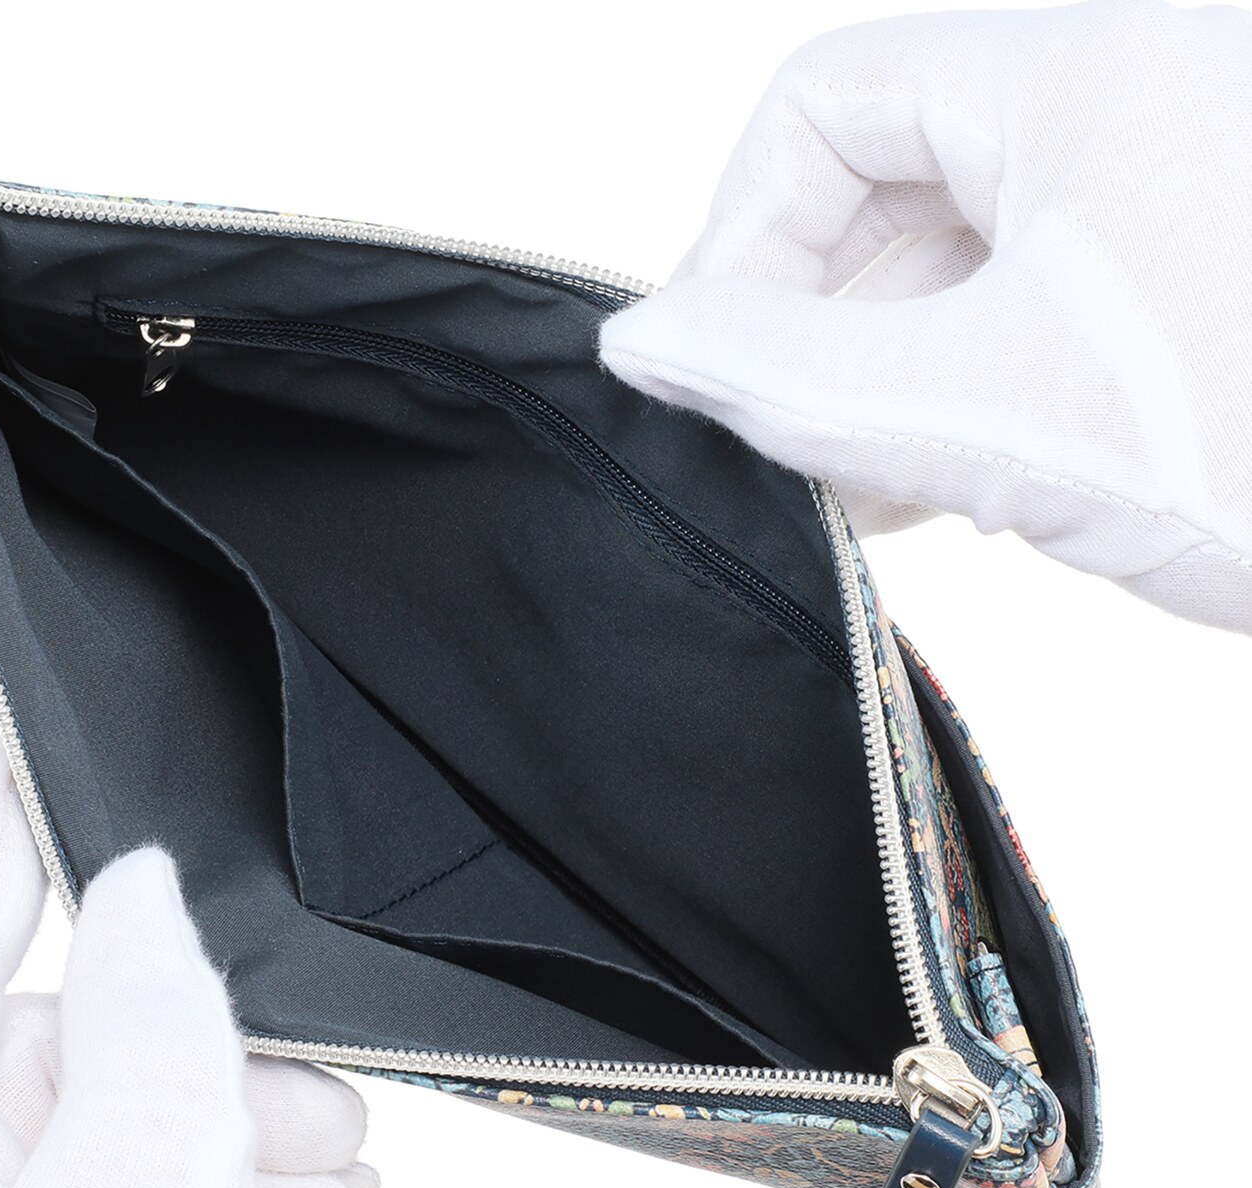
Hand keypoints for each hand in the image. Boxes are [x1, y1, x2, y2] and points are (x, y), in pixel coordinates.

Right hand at [601, 0, 1251, 632]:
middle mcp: (1124, 100)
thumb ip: (788, 378)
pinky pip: (1019, 306)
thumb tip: (639, 343)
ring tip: (857, 488)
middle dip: (810, 324)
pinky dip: (955, 390)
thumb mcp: (993, 415)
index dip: (738, 235)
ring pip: (948, 257)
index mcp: (1081, 69)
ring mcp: (1158, 191)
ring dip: (877, 374)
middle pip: (882, 182)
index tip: (711, 370)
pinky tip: (935, 484)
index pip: (824, 103)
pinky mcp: (1179, 278)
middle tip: (778, 449)